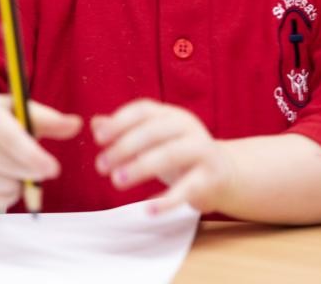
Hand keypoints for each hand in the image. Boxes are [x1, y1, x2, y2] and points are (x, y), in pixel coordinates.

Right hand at [0, 94, 81, 209]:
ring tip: (19, 169)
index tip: (54, 169)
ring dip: (21, 183)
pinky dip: (8, 196)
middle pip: (7, 167)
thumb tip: (76, 125)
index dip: (34, 157)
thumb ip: (48, 118)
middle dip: (32, 172)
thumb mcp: (17, 108)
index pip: (10, 140)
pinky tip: (8, 181)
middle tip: (46, 168)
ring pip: (3, 187)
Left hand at [91, 99, 232, 214]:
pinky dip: (168, 200)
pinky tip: (148, 209)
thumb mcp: (154, 141)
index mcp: (171, 115)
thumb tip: (95, 124)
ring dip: (141, 166)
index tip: (98, 138)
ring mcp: (202, 151)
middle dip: (124, 147)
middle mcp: (188, 128)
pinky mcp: (210, 178)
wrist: (225, 174)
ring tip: (117, 181)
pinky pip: (188, 187)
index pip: (143, 110)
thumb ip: (126, 132)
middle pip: (154, 130)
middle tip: (101, 166)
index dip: (120, 122)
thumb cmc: (181, 155)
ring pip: (170, 154)